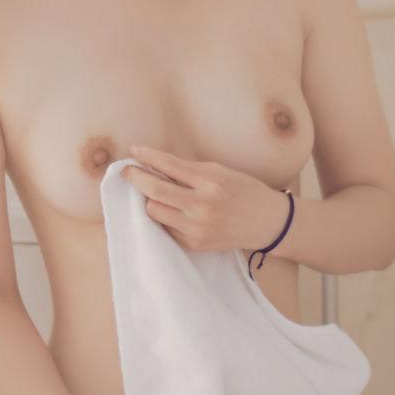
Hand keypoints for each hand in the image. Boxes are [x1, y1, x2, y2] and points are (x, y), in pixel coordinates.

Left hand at [122, 143, 287, 256]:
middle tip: (127, 172)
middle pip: (154, 191)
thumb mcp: (221, 172)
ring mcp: (197, 228)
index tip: (134, 151)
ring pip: (154, 211)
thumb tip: (156, 166)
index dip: (147, 157)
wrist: (267, 223)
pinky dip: (163, 216)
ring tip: (151, 192)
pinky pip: (166, 228)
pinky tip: (168, 209)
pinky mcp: (194, 244)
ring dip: (149, 199)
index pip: (169, 165)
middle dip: (135, 178)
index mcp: (210, 181)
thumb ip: (189, 170)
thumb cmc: (244, 191)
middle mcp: (202, 206)